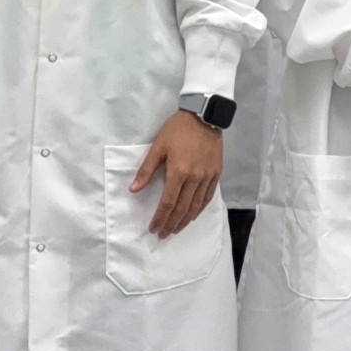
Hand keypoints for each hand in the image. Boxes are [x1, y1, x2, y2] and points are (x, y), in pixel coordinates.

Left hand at [132, 111, 222, 236]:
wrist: (204, 116)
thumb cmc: (177, 130)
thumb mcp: (158, 146)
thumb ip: (146, 170)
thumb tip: (133, 189)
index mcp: (178, 171)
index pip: (168, 202)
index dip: (160, 218)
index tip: (153, 228)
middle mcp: (194, 178)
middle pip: (182, 208)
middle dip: (171, 224)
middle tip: (163, 234)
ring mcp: (207, 176)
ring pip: (196, 205)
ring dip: (185, 220)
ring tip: (176, 229)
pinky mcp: (216, 173)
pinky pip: (208, 197)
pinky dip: (199, 209)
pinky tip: (193, 215)